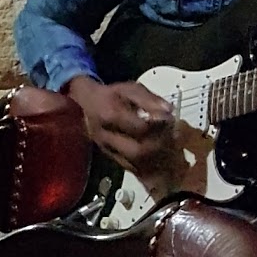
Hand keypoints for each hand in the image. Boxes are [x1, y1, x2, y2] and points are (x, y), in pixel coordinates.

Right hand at [63, 75, 181, 184]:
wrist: (86, 104)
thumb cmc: (111, 94)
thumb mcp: (130, 89)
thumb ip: (150, 100)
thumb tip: (169, 111)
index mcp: (112, 115)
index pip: (141, 128)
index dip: (160, 127)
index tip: (170, 121)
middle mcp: (106, 136)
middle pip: (138, 150)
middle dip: (159, 146)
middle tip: (170, 136)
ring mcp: (107, 149)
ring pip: (135, 163)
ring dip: (154, 157)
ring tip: (165, 145)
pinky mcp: (109, 157)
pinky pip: (131, 167)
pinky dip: (145, 163)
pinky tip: (154, 152)